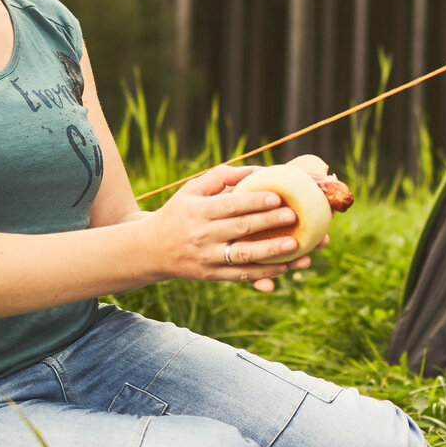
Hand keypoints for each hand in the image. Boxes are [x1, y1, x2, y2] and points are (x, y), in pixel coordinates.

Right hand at [153, 165, 310, 291]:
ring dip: (272, 252)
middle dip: (269, 223)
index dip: (254, 201)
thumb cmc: (178, 213)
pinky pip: (242, 276)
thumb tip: (256, 170)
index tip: (278, 197)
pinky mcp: (211, 276)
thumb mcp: (191, 190)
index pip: (229, 205)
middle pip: (240, 229)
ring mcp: (207, 258)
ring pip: (244, 256)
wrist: (150, 250)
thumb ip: (221, 177)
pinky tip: (286, 266)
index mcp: (197, 211)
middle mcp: (201, 236)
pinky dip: (265, 273)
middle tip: (295, 216)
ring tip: (296, 246)